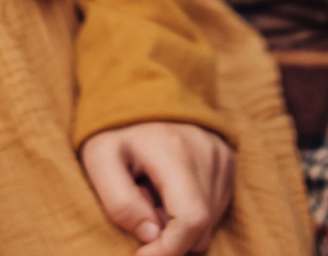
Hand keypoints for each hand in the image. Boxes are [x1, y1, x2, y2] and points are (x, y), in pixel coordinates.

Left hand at [78, 121, 235, 255]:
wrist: (140, 88)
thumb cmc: (115, 128)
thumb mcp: (99, 159)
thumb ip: (119, 201)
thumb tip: (150, 235)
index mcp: (175, 151)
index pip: (191, 220)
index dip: (167, 251)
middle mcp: (208, 153)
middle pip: (200, 228)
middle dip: (167, 235)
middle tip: (139, 208)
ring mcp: (222, 157)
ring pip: (208, 224)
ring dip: (177, 224)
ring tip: (151, 194)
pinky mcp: (228, 161)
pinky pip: (215, 209)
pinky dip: (190, 212)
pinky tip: (168, 190)